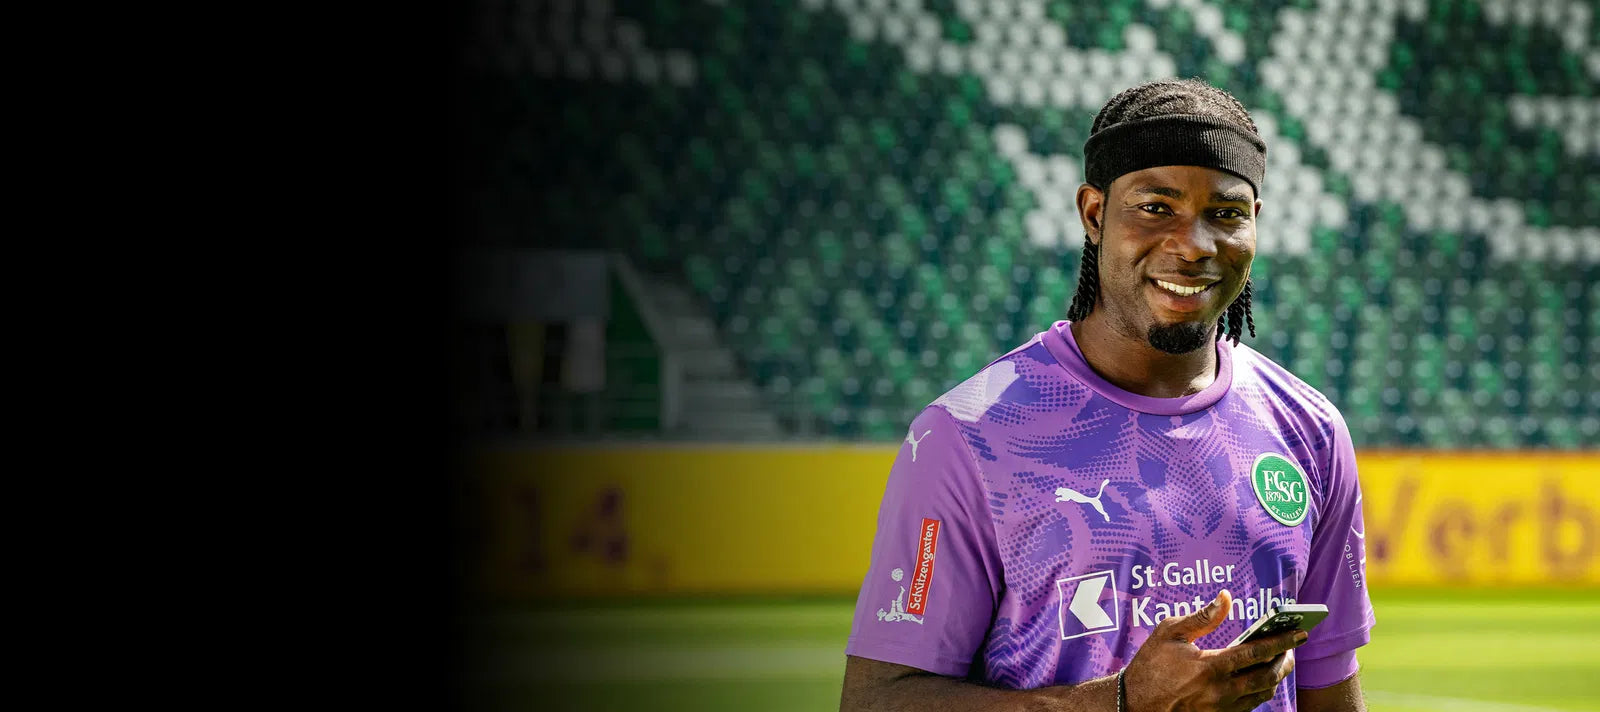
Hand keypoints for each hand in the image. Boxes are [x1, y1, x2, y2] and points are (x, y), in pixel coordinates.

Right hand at [1122, 589, 1306, 711]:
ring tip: (1279, 661)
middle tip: (1292, 647)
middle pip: (1267, 676)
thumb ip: (1202, 617)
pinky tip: (1258, 678)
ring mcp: (1221, 708)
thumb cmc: (1150, 665)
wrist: (1134, 703)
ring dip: (1275, 677)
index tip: (1299, 632)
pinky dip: (1259, 691)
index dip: (1282, 641)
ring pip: (1262, 694)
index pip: (1256, 652)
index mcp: (1210, 667)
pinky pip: (1250, 705)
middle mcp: (1220, 691)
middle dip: (1284, 660)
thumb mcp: (1169, 633)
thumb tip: (1226, 598)